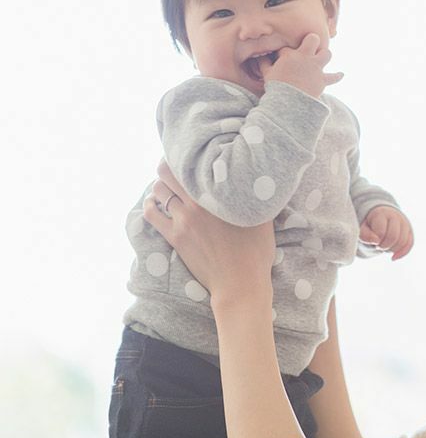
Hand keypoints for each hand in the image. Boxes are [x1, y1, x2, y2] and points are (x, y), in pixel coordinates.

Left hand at [143, 159, 276, 306]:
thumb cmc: (256, 251)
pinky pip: (151, 213)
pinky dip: (150, 204)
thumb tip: (256, 177)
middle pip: (167, 172)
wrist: (240, 283)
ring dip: (160, 185)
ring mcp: (182, 220)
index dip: (186, 155)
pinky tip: (156, 203)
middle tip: (175, 167)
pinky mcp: (174, 236)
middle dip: (168, 165)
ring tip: (168, 186)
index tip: (190, 154)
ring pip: (158, 190)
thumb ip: (255, 195)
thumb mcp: (263, 218)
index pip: (191, 164)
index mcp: (217, 195)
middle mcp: (196, 203)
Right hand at [262, 32, 342, 97]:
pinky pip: (333, 77)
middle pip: (313, 39)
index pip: (288, 45)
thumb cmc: (276, 87)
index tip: (280, 56)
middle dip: (311, 40)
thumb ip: (264, 63)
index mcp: (290, 54)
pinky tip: (341, 74)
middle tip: (308, 44)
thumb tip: (259, 56)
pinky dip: (337, 76)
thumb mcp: (267, 74)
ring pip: (327, 54)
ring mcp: (316, 68)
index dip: (284, 50)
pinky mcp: (322, 80)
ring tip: (322, 56)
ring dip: (324, 54)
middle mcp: (305, 57)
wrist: (289, 102)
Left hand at [358, 206, 413, 260]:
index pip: (381, 232)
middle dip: (384, 246)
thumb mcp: (363, 229)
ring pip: (402, 241)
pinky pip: (410, 244)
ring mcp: (404, 223)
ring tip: (384, 247)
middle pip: (393, 237)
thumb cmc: (370, 226)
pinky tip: (393, 258)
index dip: (376, 241)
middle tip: (378, 246)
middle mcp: (395, 216)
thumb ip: (365, 235)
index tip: (372, 241)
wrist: (382, 217)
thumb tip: (376, 241)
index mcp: (381, 213)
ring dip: (391, 249)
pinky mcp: (410, 231)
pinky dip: (402, 253)